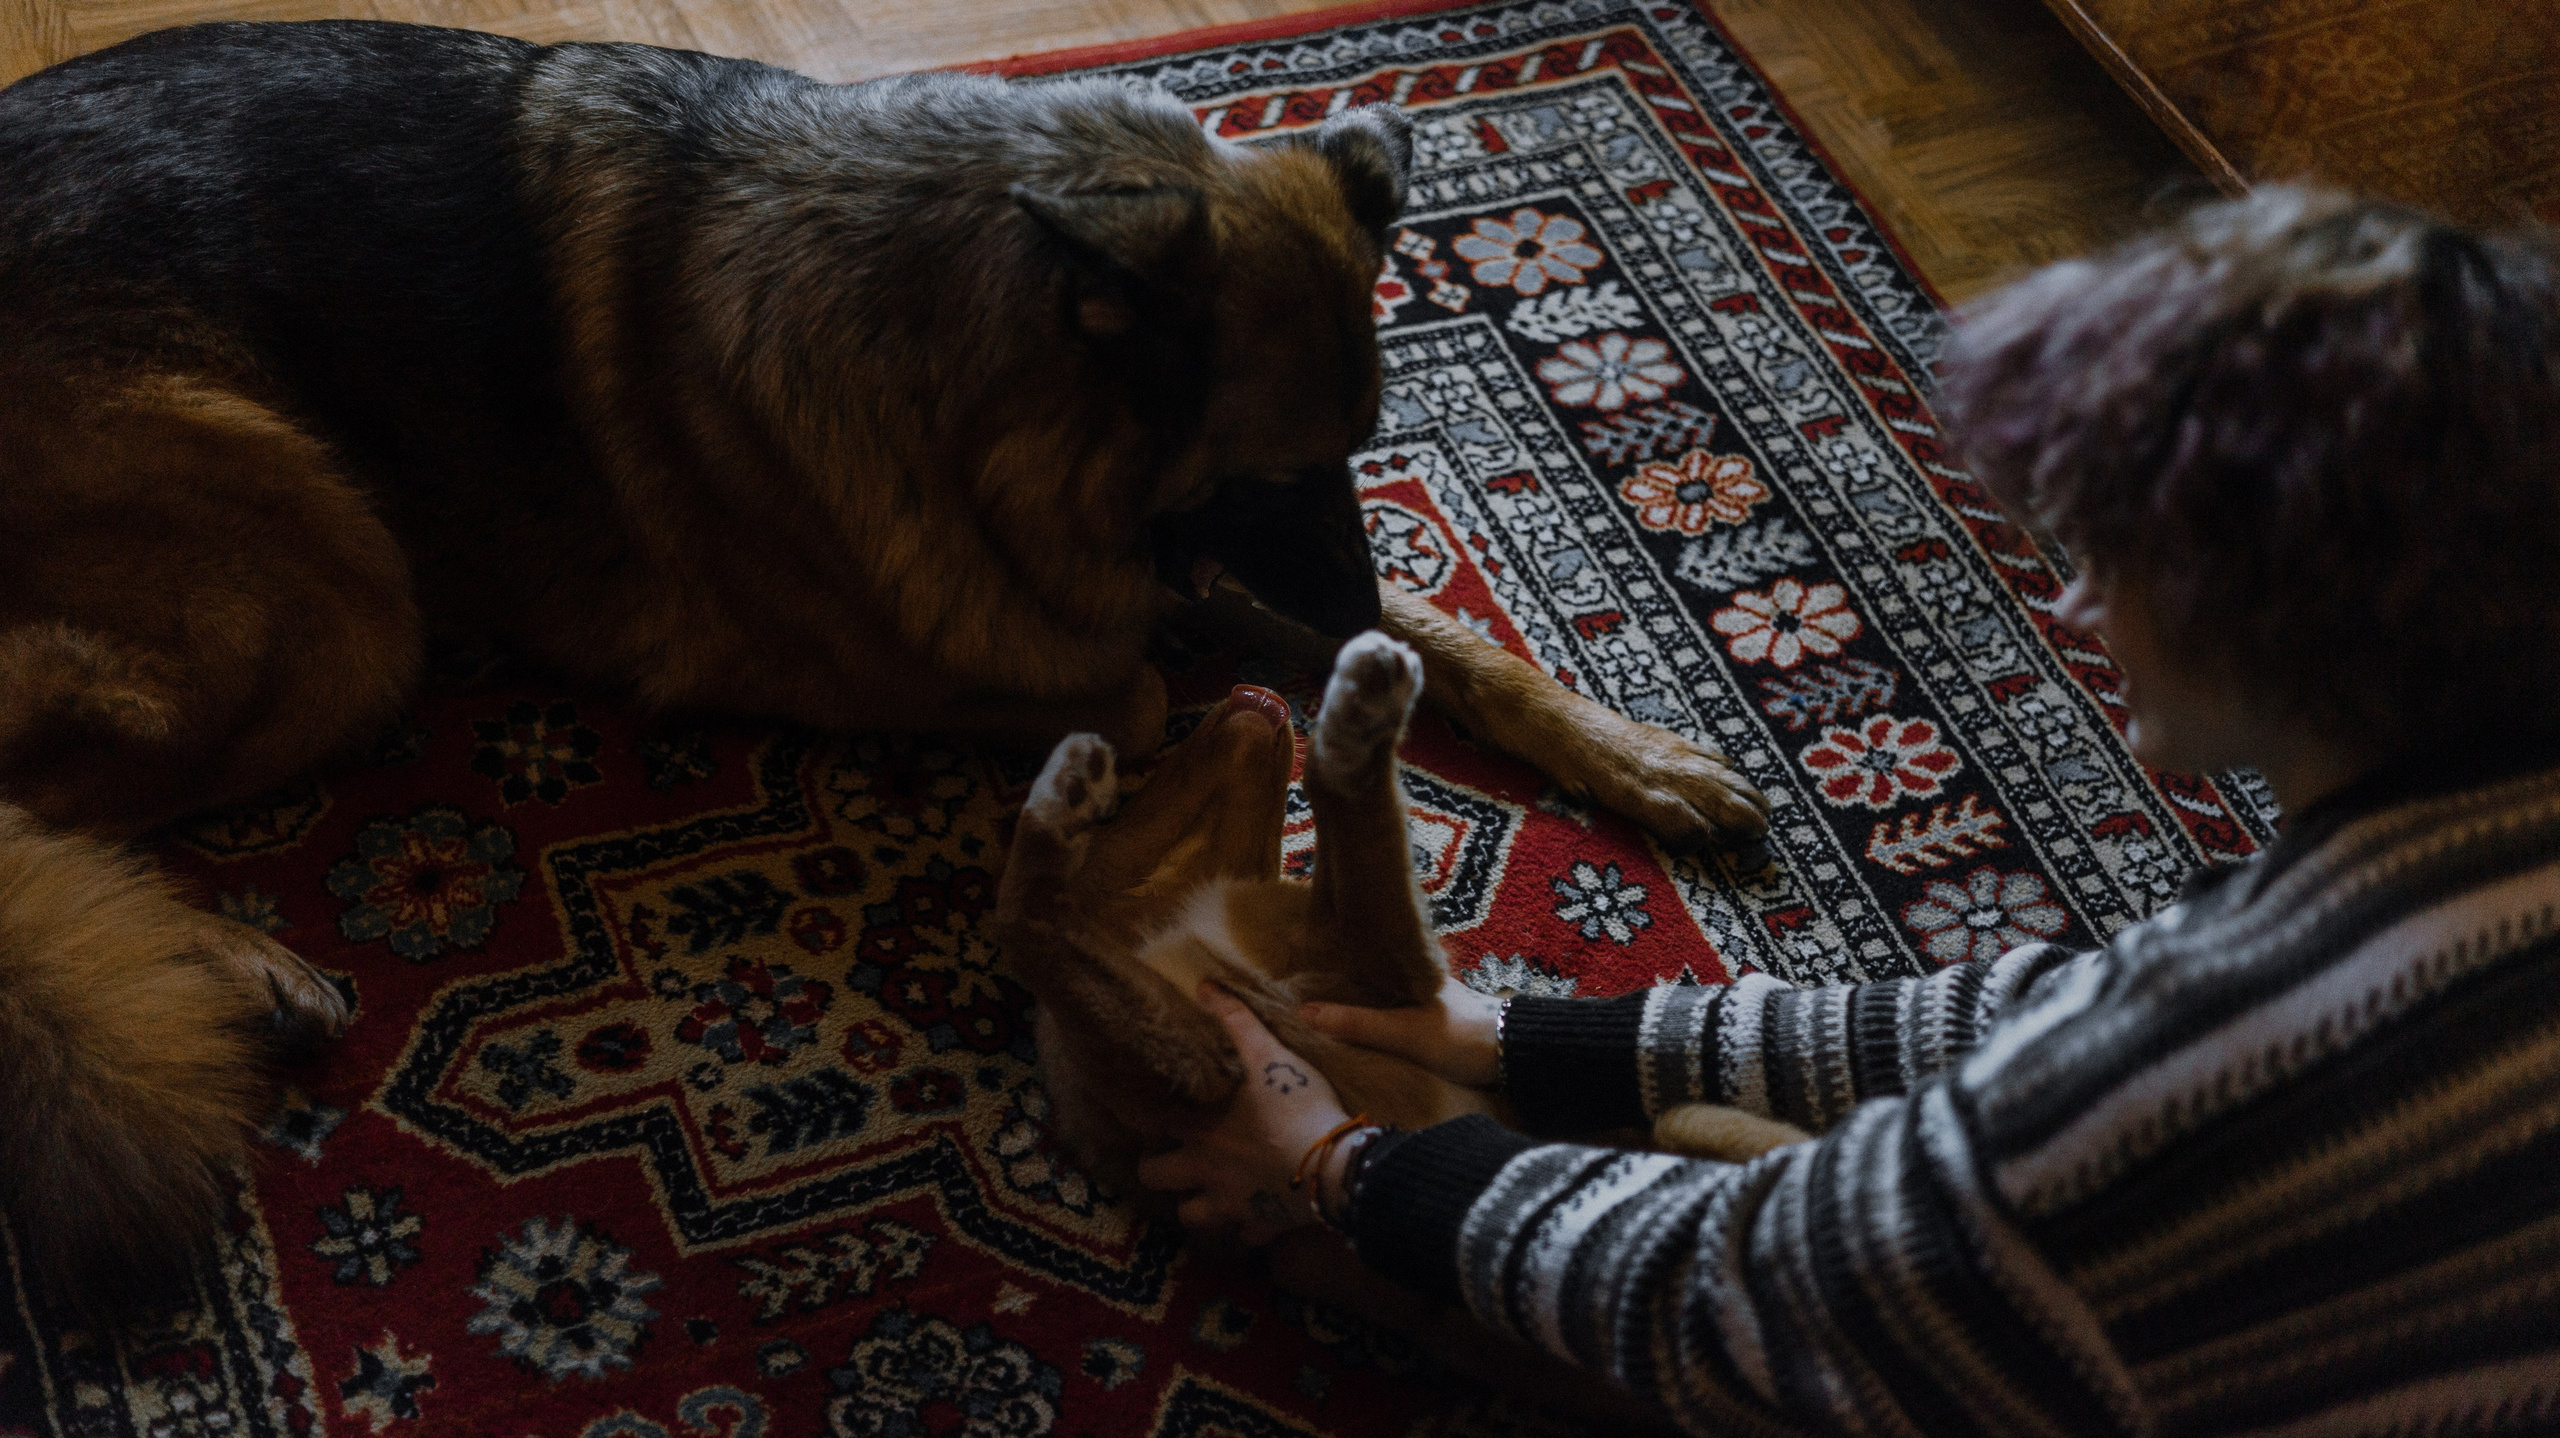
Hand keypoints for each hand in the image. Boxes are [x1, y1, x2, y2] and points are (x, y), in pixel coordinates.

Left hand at [1136, 983, 1353, 1244]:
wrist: (1333, 1166)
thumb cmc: (1297, 1106)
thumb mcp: (1268, 1054)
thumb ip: (1236, 1021)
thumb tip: (1204, 986)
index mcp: (1199, 1129)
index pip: (1145, 1122)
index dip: (1130, 1115)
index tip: (1123, 1110)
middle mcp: (1204, 1170)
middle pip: (1155, 1178)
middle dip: (1158, 1170)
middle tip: (1171, 1157)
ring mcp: (1230, 1204)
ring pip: (1191, 1217)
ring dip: (1196, 1206)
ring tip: (1207, 1193)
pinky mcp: (1261, 1226)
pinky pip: (1246, 1237)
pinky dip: (1248, 1228)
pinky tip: (1256, 1217)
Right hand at [1298, 974, 1501, 1087]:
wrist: (1515, 1055)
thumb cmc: (1460, 1036)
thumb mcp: (1402, 1031)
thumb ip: (1356, 1023)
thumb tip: (1302, 1012)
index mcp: (1409, 969)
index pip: (1360, 958)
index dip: (1330, 962)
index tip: (1295, 969)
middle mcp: (1419, 978)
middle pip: (1371, 977)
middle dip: (1342, 984)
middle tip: (1302, 997)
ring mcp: (1431, 1000)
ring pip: (1386, 996)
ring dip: (1362, 1004)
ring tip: (1325, 1017)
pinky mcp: (1441, 1022)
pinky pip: (1400, 1015)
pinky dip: (1381, 1020)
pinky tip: (1367, 1034)